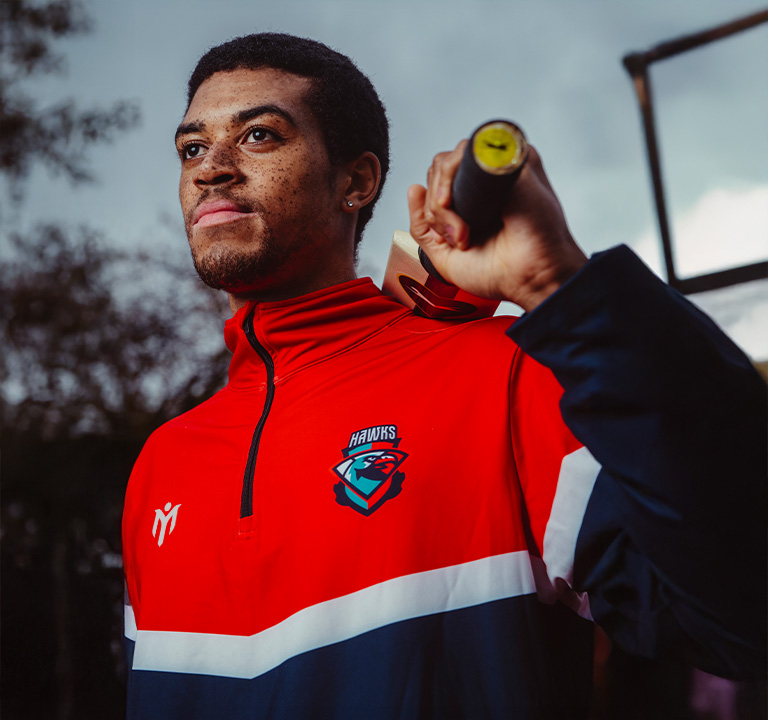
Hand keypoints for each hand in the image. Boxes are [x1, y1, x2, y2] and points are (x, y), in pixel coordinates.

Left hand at [407, 140, 586, 311]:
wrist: (528, 280)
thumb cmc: (497, 273)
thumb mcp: (445, 255)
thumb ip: (423, 225)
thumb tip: (414, 188)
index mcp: (474, 197)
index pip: (438, 178)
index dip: (432, 206)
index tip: (444, 240)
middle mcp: (487, 180)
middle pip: (439, 167)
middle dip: (436, 207)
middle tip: (457, 238)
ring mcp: (500, 168)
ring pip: (449, 160)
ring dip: (443, 201)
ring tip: (462, 233)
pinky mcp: (512, 161)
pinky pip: (469, 154)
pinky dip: (453, 181)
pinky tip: (461, 210)